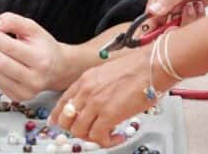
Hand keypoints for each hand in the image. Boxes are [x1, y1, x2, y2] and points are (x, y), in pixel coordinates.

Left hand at [0, 12, 65, 99]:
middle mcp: (34, 78)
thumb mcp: (32, 27)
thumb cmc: (45, 47)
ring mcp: (26, 91)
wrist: (58, 68)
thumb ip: (12, 21)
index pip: (9, 47)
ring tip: (0, 50)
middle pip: (0, 62)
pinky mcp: (19, 97)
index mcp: (40, 59)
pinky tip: (4, 62)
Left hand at [50, 43, 175, 147]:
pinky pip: (98, 137)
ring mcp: (96, 103)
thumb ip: (97, 87)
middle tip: (90, 133)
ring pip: (79, 131)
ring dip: (92, 138)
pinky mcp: (109, 114)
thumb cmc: (137, 68)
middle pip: (67, 120)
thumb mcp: (107, 73)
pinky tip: (117, 136)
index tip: (57, 123)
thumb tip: (96, 104)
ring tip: (107, 136)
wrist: (151, 65)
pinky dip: (107, 141)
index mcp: (85, 79)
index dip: (58, 116)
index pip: (63, 102)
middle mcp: (86, 90)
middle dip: (76, 130)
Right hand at [144, 0, 207, 28]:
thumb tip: (152, 11)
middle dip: (175, 24)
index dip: (154, 27)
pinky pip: (192, 21)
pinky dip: (197, 18)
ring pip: (179, 23)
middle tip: (184, 16)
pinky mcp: (194, 7)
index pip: (151, 14)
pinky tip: (201, 7)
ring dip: (188, 19)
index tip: (160, 36)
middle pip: (165, 22)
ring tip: (196, 5)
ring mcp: (182, 3)